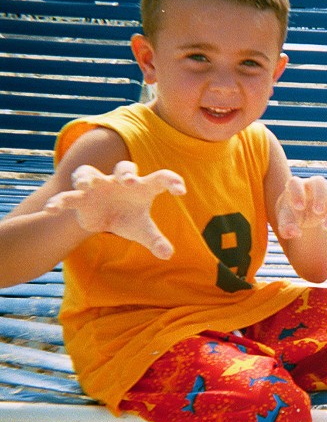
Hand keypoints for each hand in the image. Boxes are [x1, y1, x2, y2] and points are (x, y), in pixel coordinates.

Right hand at [45, 161, 185, 258]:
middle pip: (123, 167)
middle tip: (128, 181)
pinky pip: (67, 197)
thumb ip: (155, 239)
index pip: (160, 178)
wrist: (103, 217)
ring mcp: (97, 187)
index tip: (181, 190)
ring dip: (86, 177)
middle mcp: (118, 182)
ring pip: (89, 173)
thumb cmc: (128, 217)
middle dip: (125, 172)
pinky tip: (50, 210)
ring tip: (85, 185)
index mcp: (141, 187)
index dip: (171, 181)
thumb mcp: (142, 229)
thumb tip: (168, 254)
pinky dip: (58, 202)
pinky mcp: (80, 198)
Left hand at [275, 176, 326, 240]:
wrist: (299, 214)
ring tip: (325, 227)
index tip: (298, 207)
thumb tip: (295, 232)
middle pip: (320, 182)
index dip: (298, 193)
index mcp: (297, 187)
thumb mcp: (284, 222)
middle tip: (318, 211)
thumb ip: (285, 227)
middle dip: (321, 196)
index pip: (296, 183)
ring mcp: (326, 196)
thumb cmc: (290, 214)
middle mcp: (313, 188)